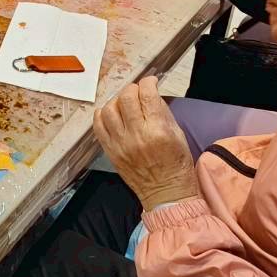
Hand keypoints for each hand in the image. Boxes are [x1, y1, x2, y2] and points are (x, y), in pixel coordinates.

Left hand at [93, 76, 199, 211]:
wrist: (166, 194)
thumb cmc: (176, 165)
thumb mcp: (178, 135)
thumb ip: (163, 113)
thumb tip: (151, 94)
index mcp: (158, 131)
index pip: (147, 95)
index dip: (148, 83)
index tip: (151, 82)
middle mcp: (136, 136)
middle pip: (126, 98)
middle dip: (133, 88)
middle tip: (138, 92)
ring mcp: (120, 144)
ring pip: (108, 109)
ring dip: (116, 100)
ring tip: (125, 103)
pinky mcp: (110, 151)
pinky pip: (98, 126)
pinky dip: (102, 114)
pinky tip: (111, 113)